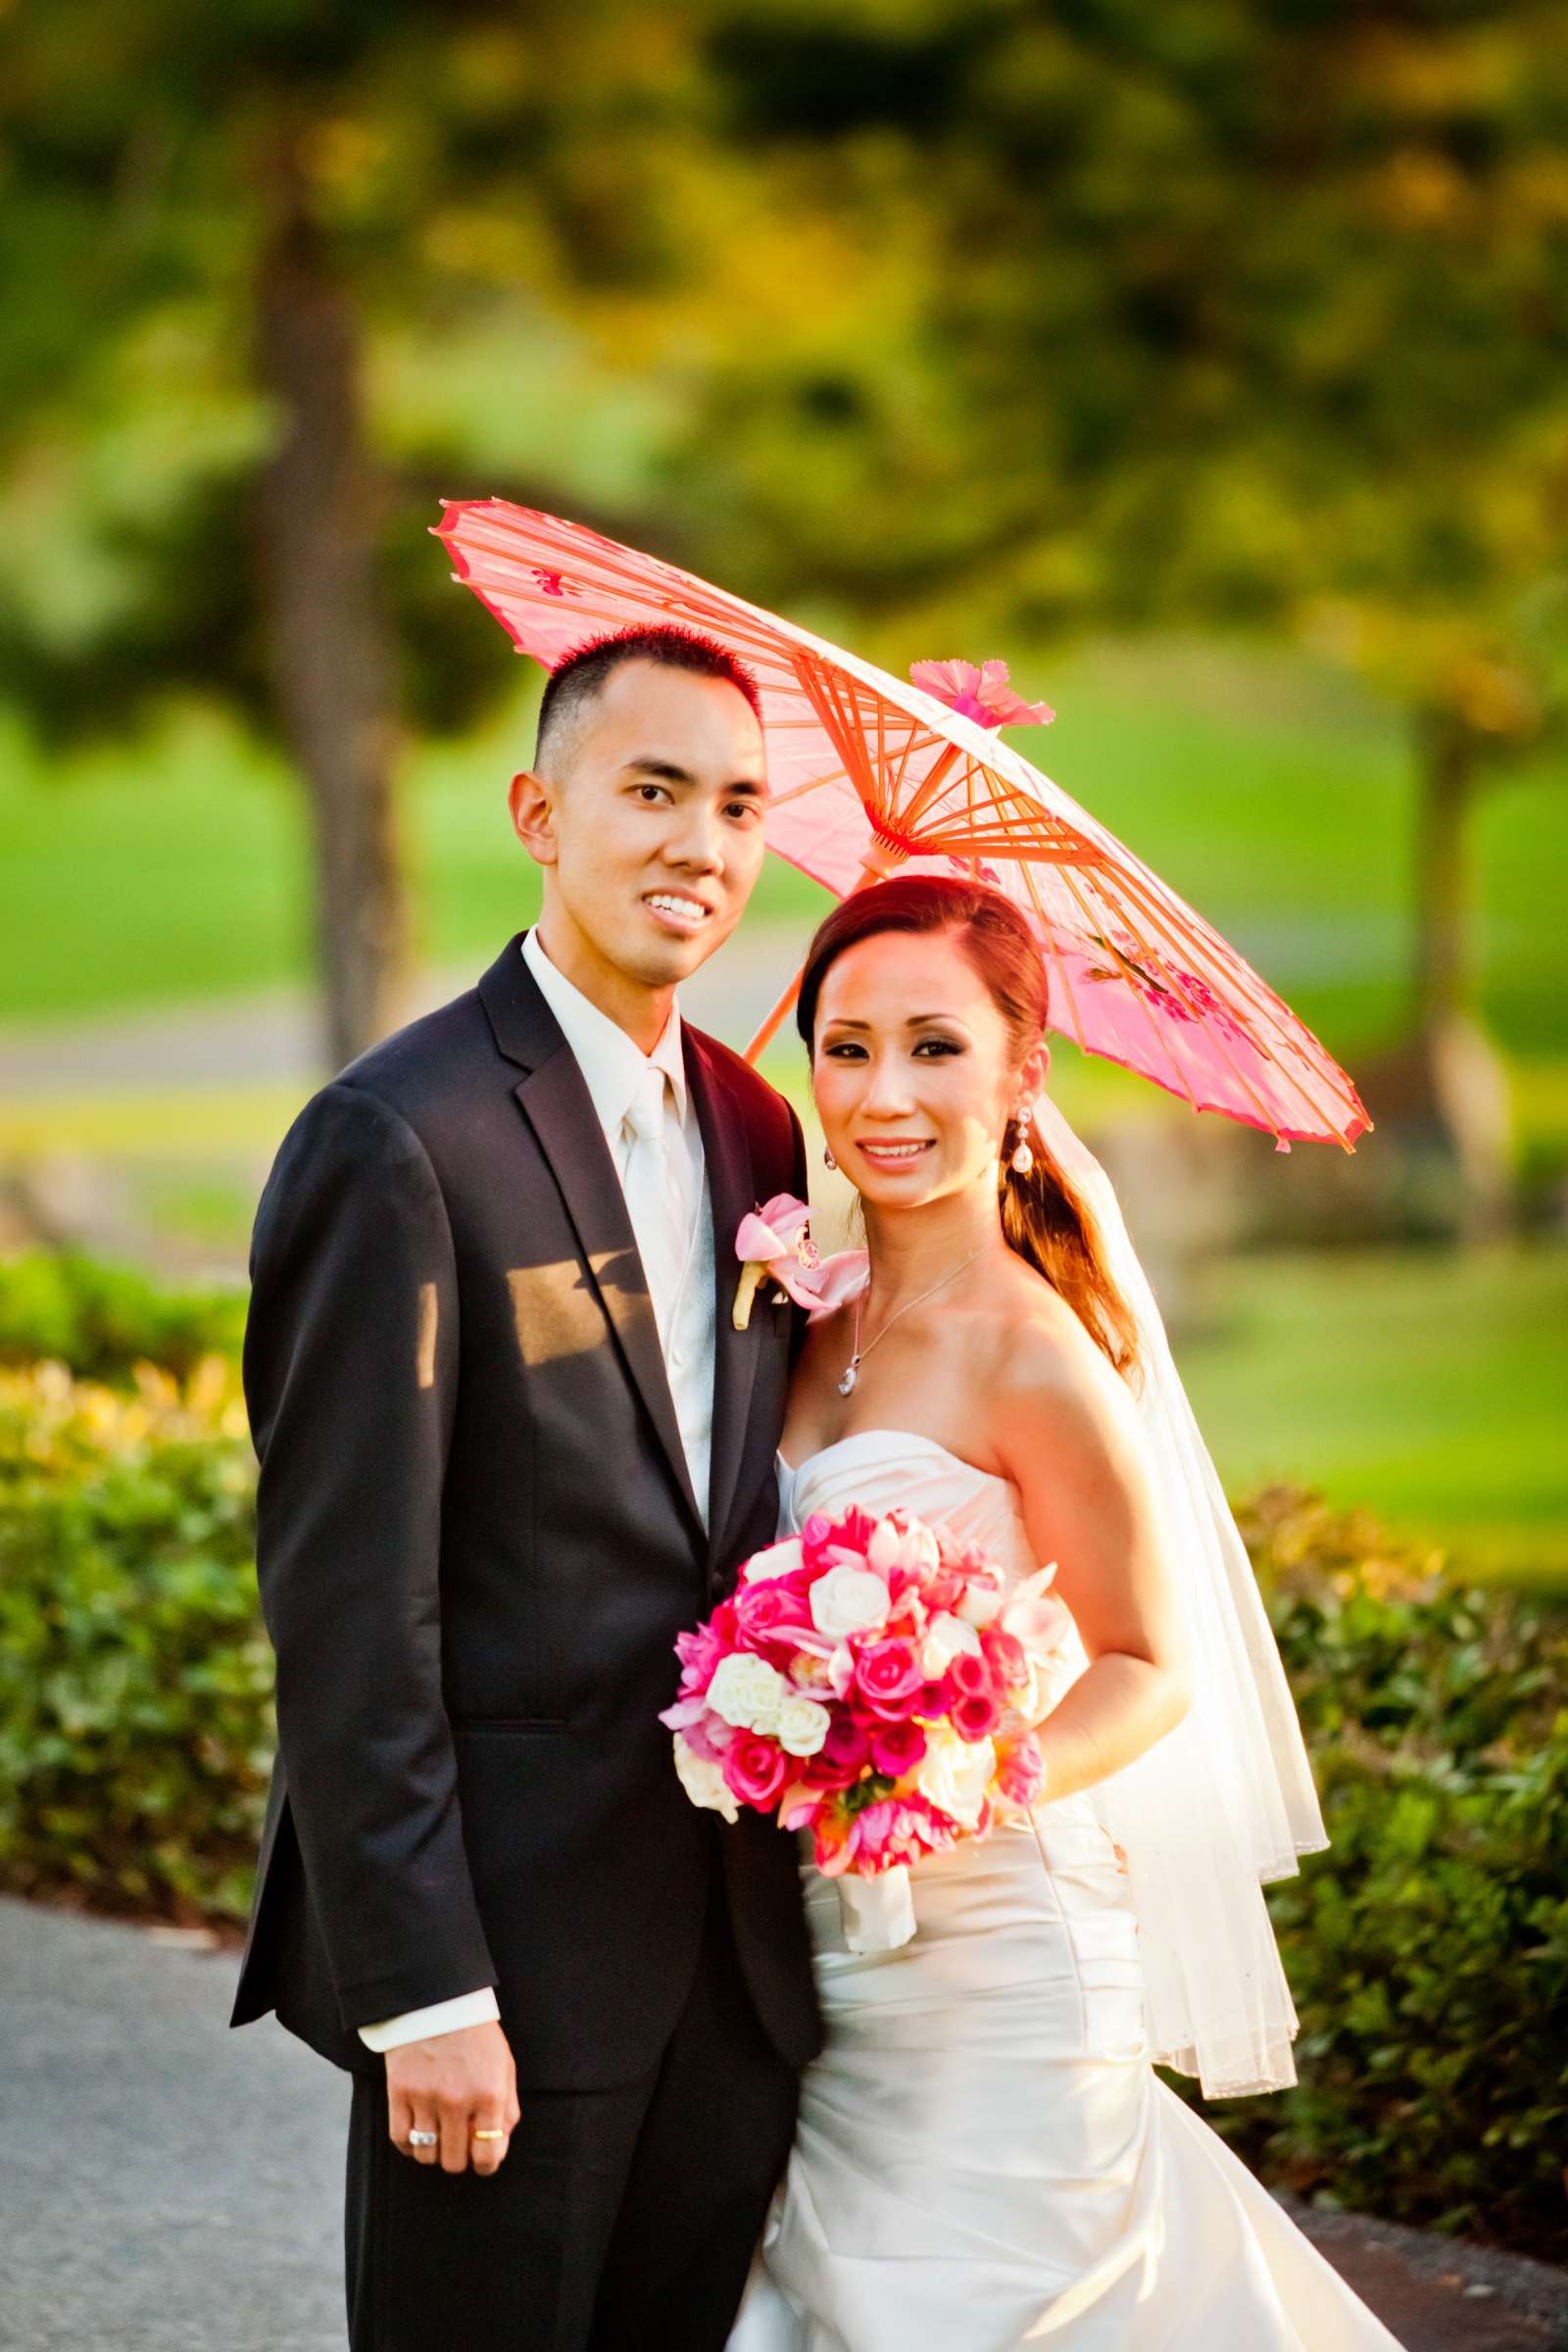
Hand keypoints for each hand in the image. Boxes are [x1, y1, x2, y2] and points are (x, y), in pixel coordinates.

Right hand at [385, 2020, 519, 2176]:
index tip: (482, 2160)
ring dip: (433, 2151)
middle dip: (459, 2158)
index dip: (486, 2164)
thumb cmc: (476, 2036)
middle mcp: (457, 2100)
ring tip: (438, 2135)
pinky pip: (400, 2139)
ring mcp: (425, 2098)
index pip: (487, 2155)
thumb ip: (507, 2109)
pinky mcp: (398, 2093)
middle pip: (454, 2161)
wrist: (439, 2002)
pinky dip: (409, 2143)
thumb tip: (498, 2147)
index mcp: (489, 2094)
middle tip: (459, 2144)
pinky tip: (417, 2131)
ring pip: (426, 2155)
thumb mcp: (504, 2067)